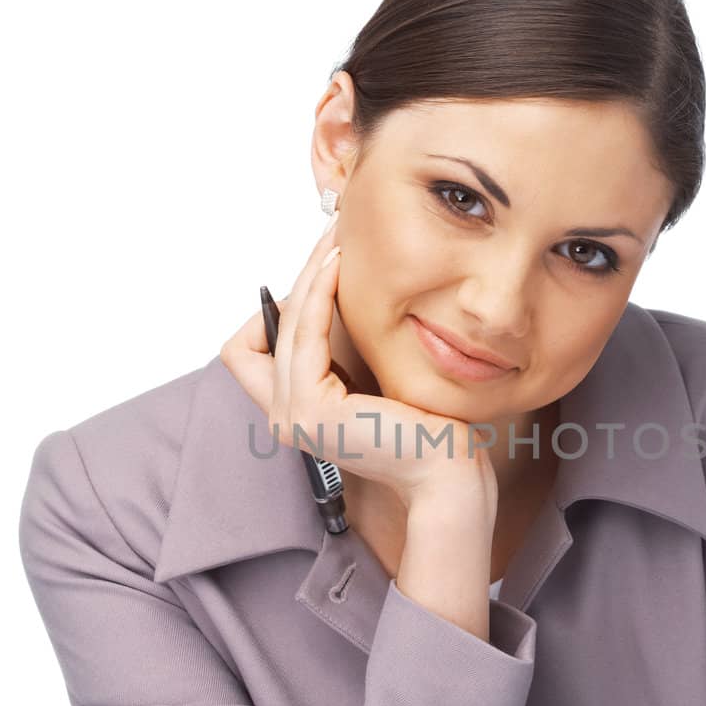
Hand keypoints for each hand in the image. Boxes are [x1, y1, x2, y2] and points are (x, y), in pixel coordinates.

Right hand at [220, 222, 495, 512]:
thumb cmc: (426, 428)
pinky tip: (338, 268)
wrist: (449, 472)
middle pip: (267, 330)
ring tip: (336, 239)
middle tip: (331, 232)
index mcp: (298, 412)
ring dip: (308, 275)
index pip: (257, 348)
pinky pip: (304, 336)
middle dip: (300, 276)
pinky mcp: (312, 411)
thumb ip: (345, 354)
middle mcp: (285, 417)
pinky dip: (316, 296)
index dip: (283, 307)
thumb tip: (336, 294)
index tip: (325, 268)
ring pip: (283, 327)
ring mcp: (293, 418)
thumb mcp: (374, 381)